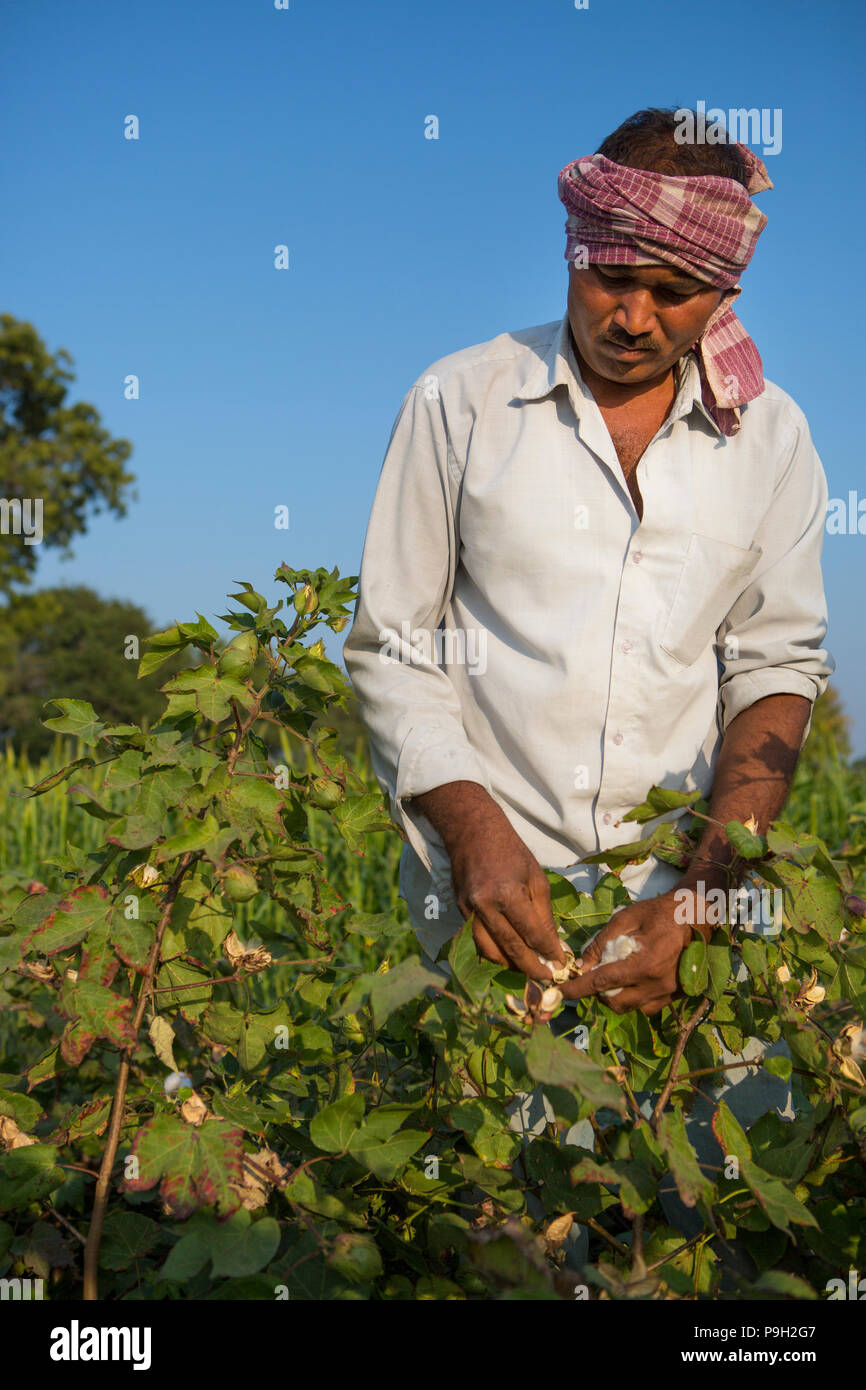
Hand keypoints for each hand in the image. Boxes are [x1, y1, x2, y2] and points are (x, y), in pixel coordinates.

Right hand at [411, 781, 567, 979]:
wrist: (471, 831)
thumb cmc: (510, 850)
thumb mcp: (535, 877)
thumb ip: (543, 914)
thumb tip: (553, 944)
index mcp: (507, 893)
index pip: (531, 933)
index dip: (548, 952)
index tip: (561, 964)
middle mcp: (484, 906)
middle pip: (510, 948)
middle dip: (531, 968)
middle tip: (547, 978)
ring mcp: (468, 910)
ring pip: (489, 951)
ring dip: (510, 966)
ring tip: (527, 972)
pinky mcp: (459, 912)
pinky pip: (477, 941)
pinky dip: (493, 953)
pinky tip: (507, 958)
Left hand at [560, 888, 696, 1014]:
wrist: (696, 915)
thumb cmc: (659, 913)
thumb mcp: (625, 918)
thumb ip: (601, 943)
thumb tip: (581, 966)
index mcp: (644, 964)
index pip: (602, 982)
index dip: (578, 988)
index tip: (561, 991)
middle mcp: (657, 985)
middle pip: (615, 1002)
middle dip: (598, 994)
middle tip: (592, 977)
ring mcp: (669, 993)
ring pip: (631, 1008)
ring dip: (616, 997)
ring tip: (612, 978)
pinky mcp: (676, 996)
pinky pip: (647, 1007)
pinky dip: (633, 998)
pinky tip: (631, 981)